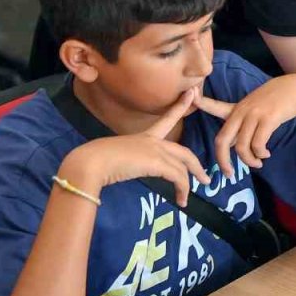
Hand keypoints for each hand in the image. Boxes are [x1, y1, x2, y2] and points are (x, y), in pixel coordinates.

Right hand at [62, 90, 210, 207]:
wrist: (91, 163)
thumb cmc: (95, 160)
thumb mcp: (115, 156)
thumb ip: (125, 159)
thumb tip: (120, 169)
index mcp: (143, 136)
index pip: (166, 120)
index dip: (180, 107)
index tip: (192, 94)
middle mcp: (153, 141)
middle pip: (183, 152)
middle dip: (196, 165)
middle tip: (205, 177)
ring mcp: (156, 150)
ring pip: (183, 166)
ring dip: (189, 184)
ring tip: (188, 198)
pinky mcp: (158, 163)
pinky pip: (179, 177)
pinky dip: (183, 190)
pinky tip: (181, 201)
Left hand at [195, 74, 295, 180]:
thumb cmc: (277, 100)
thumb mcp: (256, 108)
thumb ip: (242, 124)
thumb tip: (232, 146)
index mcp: (237, 108)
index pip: (215, 106)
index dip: (201, 103)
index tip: (191, 97)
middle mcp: (242, 111)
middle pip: (222, 140)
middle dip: (223, 161)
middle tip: (228, 174)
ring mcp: (254, 114)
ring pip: (241, 146)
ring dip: (249, 160)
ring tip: (257, 163)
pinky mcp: (268, 119)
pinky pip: (258, 144)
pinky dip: (260, 154)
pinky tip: (266, 154)